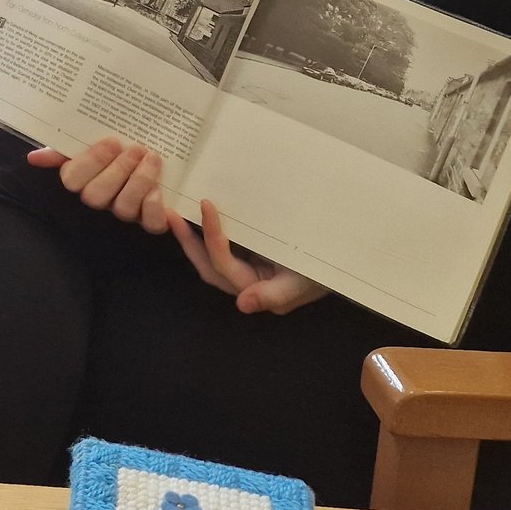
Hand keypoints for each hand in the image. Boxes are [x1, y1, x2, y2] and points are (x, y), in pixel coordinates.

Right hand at [29, 137, 171, 234]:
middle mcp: (99, 201)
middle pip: (96, 196)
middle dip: (118, 171)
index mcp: (81, 181)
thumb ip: (61, 150)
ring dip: (139, 182)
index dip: (92, 162)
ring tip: (152, 158)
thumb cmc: (112, 151)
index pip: (73, 180)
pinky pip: (150, 225)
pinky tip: (158, 190)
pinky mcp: (150, 221)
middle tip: (136, 148)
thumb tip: (33, 157)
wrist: (147, 155)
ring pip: (123, 209)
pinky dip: (154, 208)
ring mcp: (124, 213)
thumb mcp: (86, 144)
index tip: (112, 141)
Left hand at [172, 198, 330, 315]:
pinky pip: (226, 246)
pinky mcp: (251, 256)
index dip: (212, 237)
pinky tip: (199, 215)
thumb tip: (242, 304)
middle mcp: (247, 283)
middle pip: (208, 266)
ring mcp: (248, 270)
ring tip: (177, 212)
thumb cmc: (322, 271)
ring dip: (193, 237)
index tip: (207, 205)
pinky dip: (210, 233)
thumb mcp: (303, 282)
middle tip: (171, 213)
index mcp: (256, 291)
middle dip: (188, 241)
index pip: (223, 266)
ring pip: (211, 258)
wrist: (339, 258)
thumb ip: (274, 294)